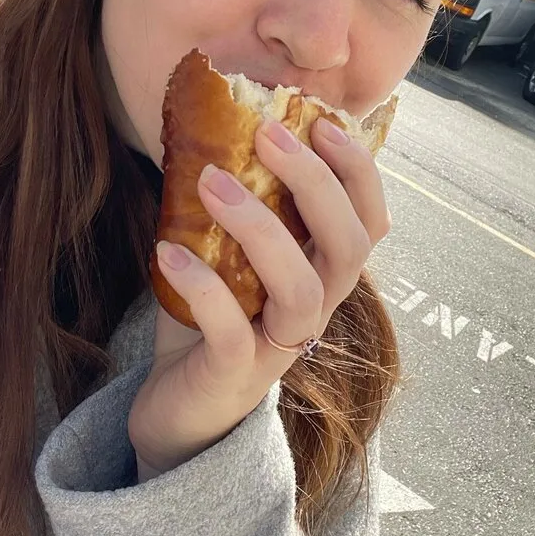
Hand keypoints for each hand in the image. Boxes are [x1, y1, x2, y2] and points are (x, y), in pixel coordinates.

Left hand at [127, 117, 389, 480]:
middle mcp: (314, 311)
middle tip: (268, 135)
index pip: (368, 222)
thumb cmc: (209, 323)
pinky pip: (231, 330)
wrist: (180, 413)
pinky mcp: (235, 375)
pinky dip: (202, 286)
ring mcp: (279, 348)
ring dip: (260, 226)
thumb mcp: (231, 259)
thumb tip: (214, 128)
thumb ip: (237, 207)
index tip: (320, 122)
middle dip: (315, 183)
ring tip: (211, 182)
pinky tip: (166, 250)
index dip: (357, 171)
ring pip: (300, 288)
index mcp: (320, 276)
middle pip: (348, 247)